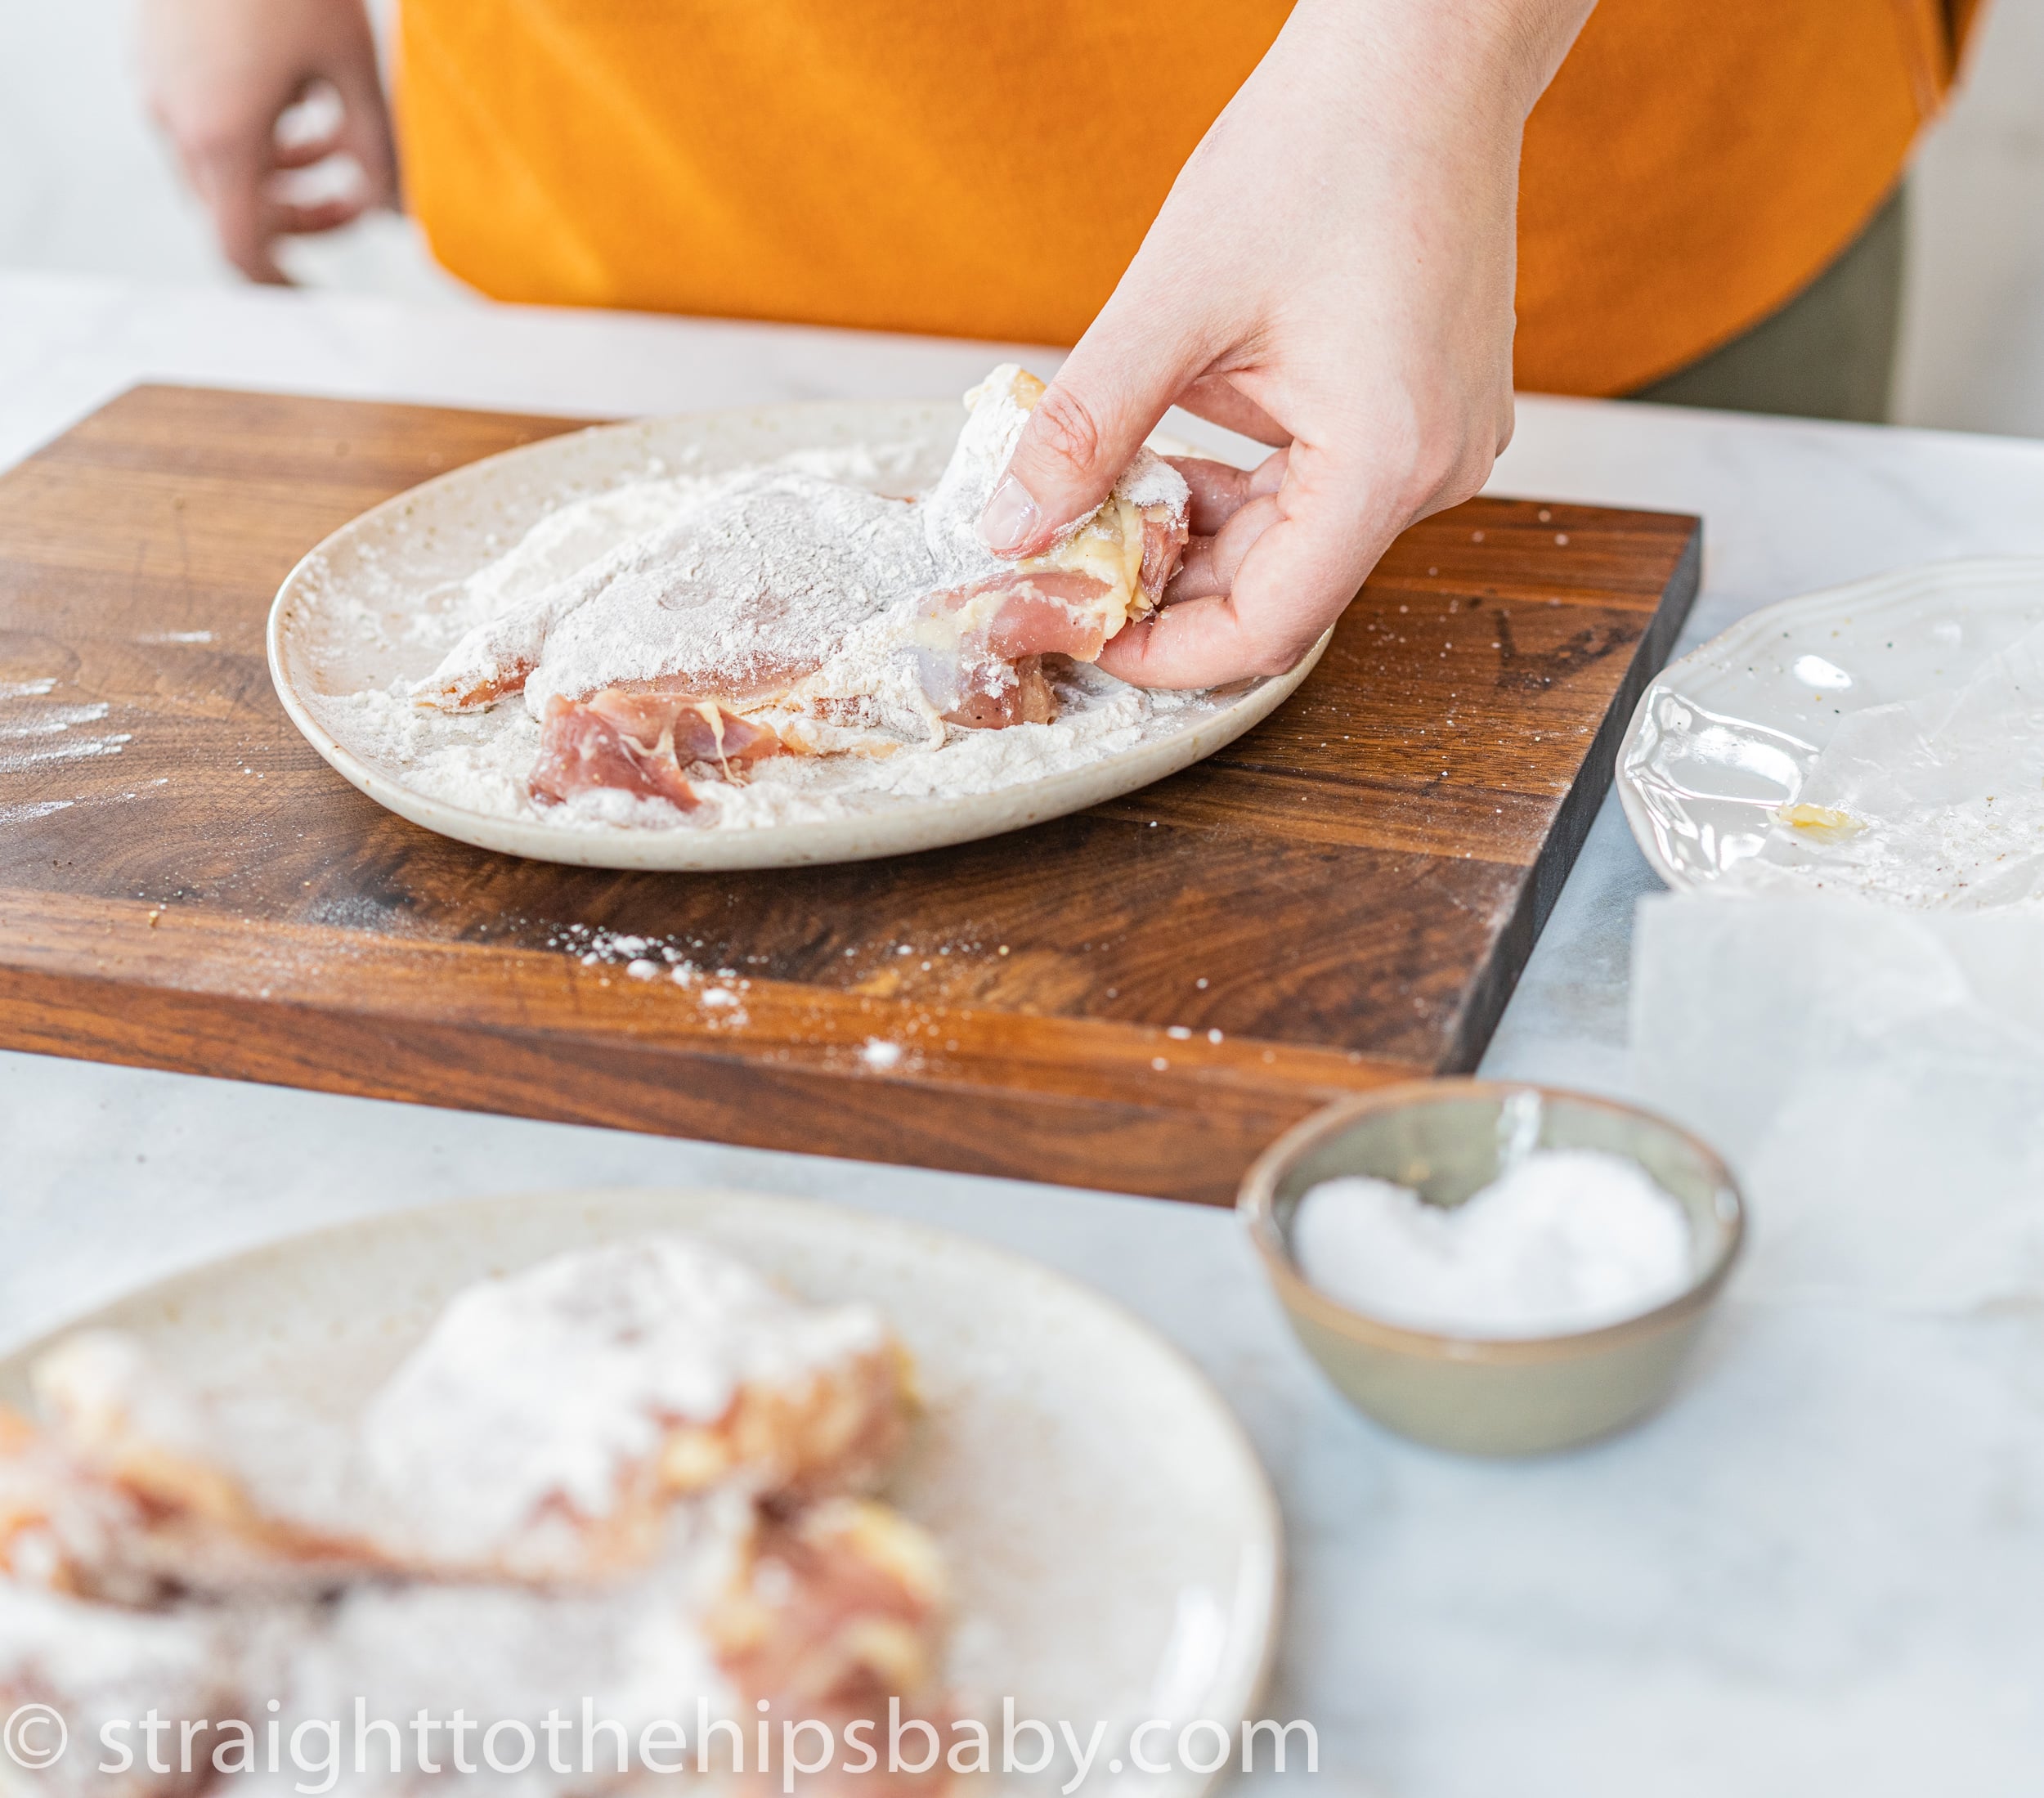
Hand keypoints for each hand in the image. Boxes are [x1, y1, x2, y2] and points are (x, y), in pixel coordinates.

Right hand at [139, 0, 395, 284]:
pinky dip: (255, 131)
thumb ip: (381, 155)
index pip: (241, 252)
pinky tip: (299, 95)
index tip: (314, 296)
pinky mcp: (158, 58)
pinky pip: (202, 121)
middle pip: (236, 211)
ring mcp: (159, 87)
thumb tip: (402, 216)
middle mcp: (176, 121)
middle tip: (360, 196)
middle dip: (302, 217)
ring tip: (341, 139)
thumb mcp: (359, 75)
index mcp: (223, 139)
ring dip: (284, 171)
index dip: (280, 285)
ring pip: (222, 166)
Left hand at [978, 0, 1592, 686]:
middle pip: (1281, 593)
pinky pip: (1321, 488)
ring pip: (1296, 543)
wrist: (1424, 53)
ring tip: (1110, 494)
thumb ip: (1089, 428)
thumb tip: (1013, 525)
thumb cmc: (1326, 147)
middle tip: (1068, 565)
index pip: (1268, 629)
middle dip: (1168, 589)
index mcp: (1387, 463)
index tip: (1082, 636)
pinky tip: (1176, 449)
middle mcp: (1433, 472)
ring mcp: (1439, 444)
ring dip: (1198, 534)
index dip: (1164, 655)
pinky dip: (1242, 486)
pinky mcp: (1426, 413)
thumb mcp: (1176, 302)